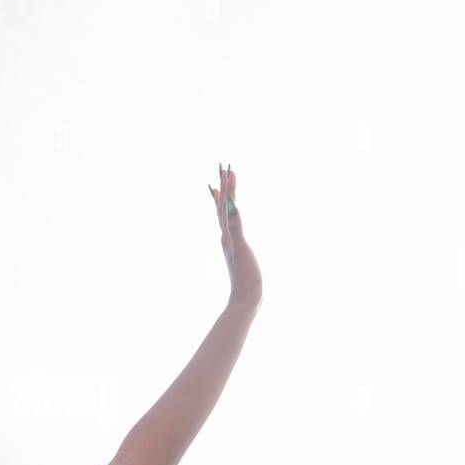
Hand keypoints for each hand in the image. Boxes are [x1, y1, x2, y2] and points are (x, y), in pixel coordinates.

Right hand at [208, 164, 261, 308]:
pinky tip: (232, 202)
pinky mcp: (238, 247)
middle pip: (222, 206)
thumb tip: (236, 244)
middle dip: (223, 186)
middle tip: (222, 166)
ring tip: (228, 173)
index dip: (220, 195)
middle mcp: (227, 237)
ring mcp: (231, 241)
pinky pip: (235, 227)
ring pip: (226, 211)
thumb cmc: (246, 282)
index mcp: (228, 239)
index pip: (222, 212)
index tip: (218, 180)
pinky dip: (232, 214)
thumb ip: (239, 251)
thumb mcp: (242, 259)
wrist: (244, 298)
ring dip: (227, 192)